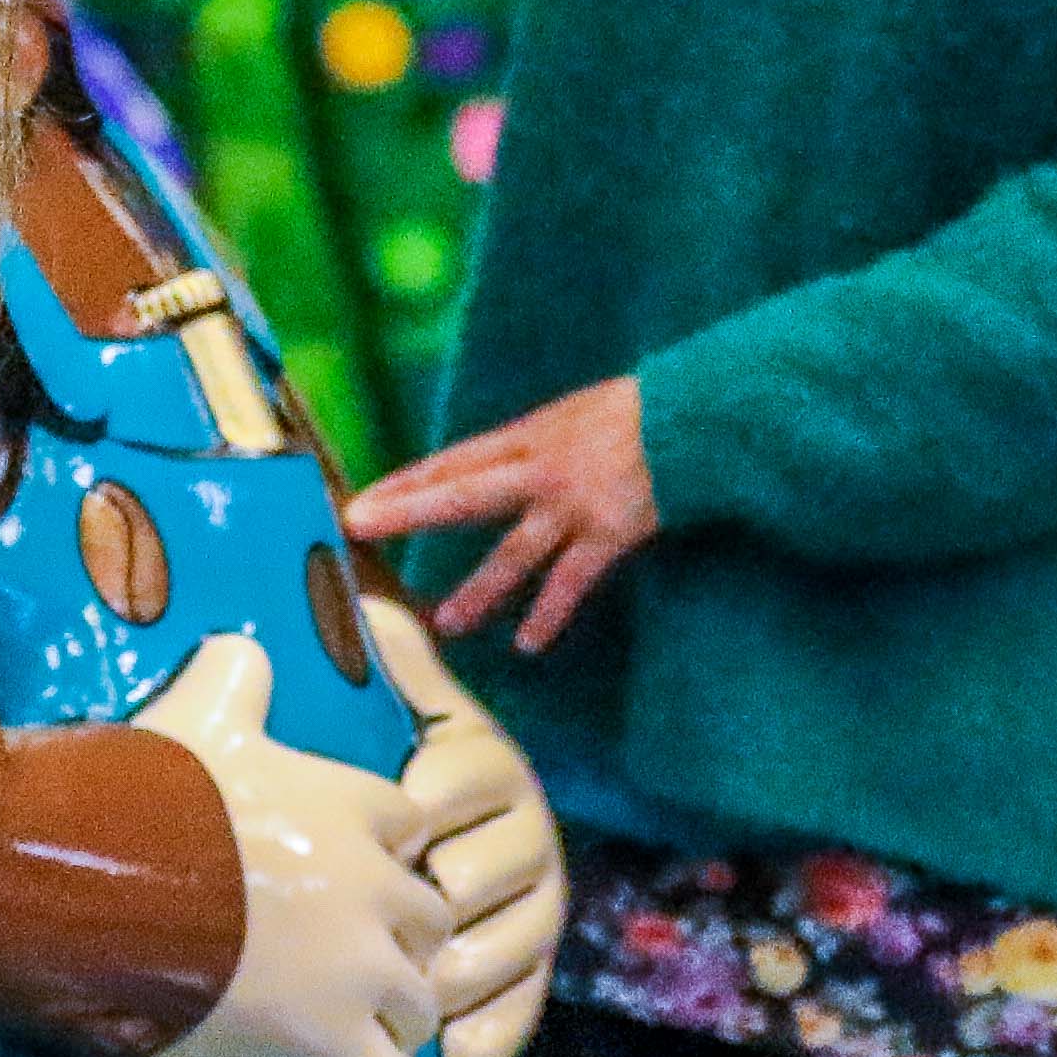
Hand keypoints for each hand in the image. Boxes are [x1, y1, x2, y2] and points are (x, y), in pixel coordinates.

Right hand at [124, 630, 447, 1056]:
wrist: (76, 895)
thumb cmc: (130, 802)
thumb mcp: (188, 715)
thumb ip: (233, 677)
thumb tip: (244, 647)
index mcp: (351, 806)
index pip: (410, 831)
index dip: (375, 859)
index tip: (325, 879)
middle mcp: (373, 889)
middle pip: (431, 924)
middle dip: (394, 945)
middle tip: (328, 964)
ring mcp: (359, 975)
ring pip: (423, 1008)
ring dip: (384, 1021)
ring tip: (323, 1029)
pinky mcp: (333, 1053)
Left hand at [353, 375, 659, 654]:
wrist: (697, 415)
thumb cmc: (642, 412)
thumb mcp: (578, 415)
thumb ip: (541, 447)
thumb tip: (509, 470)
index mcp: (530, 436)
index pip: (453, 461)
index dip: (406, 481)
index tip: (362, 499)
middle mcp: (540, 469)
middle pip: (461, 492)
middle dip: (408, 510)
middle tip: (359, 528)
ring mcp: (572, 504)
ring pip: (513, 553)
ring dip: (478, 590)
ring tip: (447, 623)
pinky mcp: (608, 534)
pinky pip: (570, 582)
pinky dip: (548, 614)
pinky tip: (527, 644)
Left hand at [367, 595, 565, 1056]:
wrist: (417, 817)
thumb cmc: (378, 761)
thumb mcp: (388, 701)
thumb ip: (389, 656)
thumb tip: (376, 607)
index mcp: (482, 759)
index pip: (467, 772)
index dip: (429, 796)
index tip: (395, 812)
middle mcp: (525, 827)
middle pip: (491, 867)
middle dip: (441, 899)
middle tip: (388, 924)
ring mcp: (534, 900)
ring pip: (509, 941)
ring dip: (461, 974)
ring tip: (410, 1003)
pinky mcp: (532, 963)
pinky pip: (525, 1004)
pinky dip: (493, 1036)